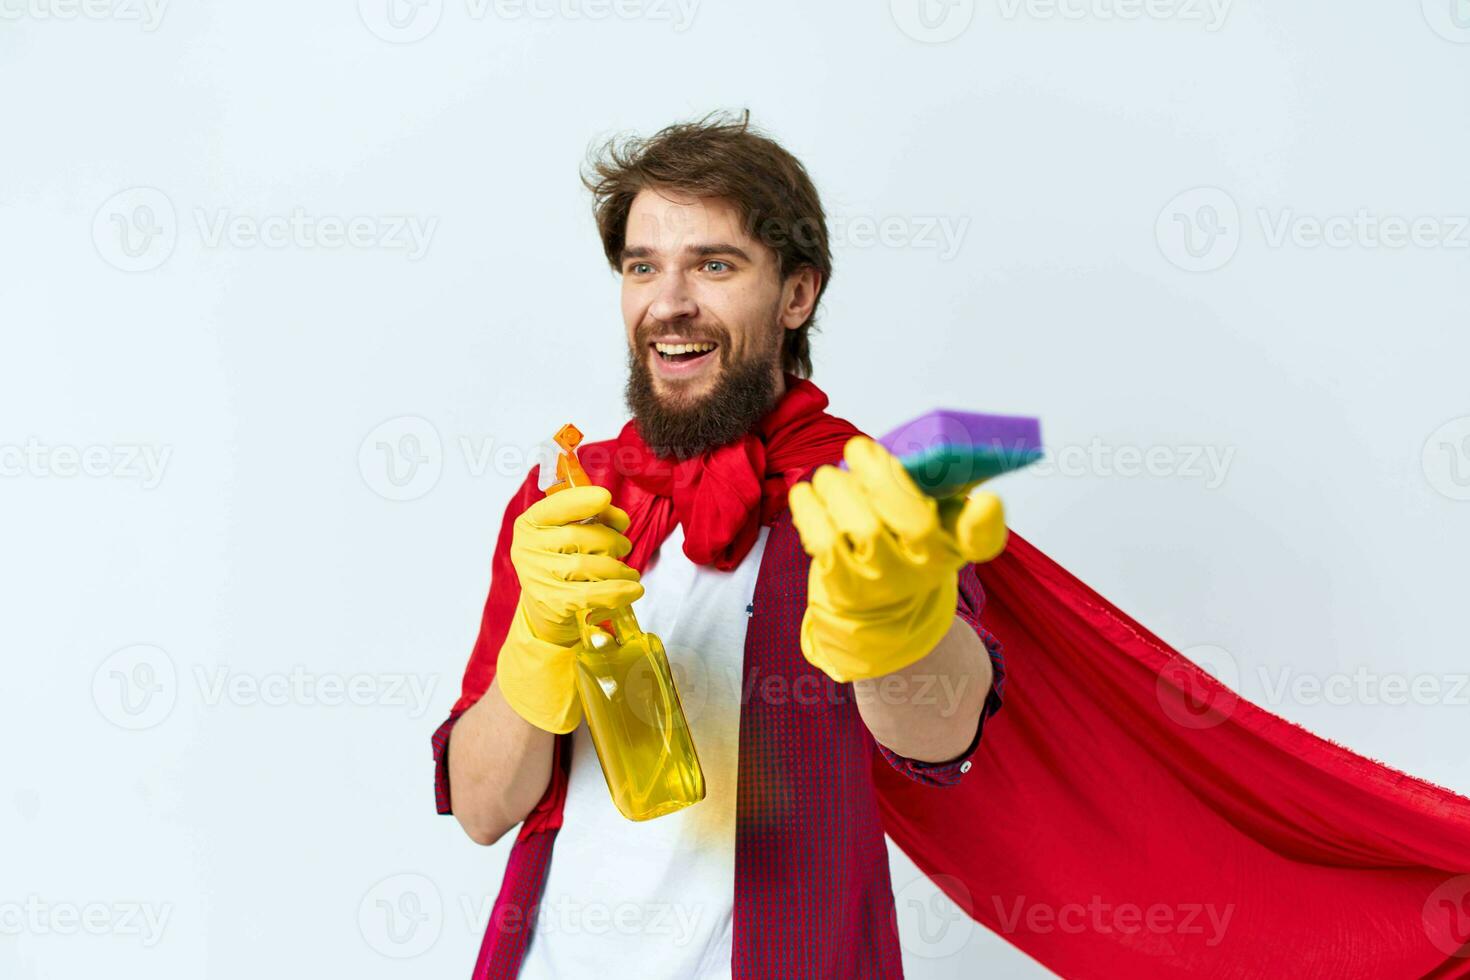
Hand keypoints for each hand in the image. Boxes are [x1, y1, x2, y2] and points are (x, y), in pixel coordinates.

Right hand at [497, 485, 643, 732]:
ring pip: (589, 565)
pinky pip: (593, 594)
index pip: (554, 506)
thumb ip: (591, 519)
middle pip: (580, 535)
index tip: (605, 497)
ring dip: (619, 567)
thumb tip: (619, 519)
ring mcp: (537, 578)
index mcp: (530, 525)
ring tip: (629, 572)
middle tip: (625, 547)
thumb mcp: (568, 536)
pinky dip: (619, 591)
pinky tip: (634, 589)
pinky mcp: (553, 604)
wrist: (547, 613)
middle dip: (612, 540)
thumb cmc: (563, 566)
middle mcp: (527, 549)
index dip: (581, 501)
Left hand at [788, 435, 1005, 682]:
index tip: (987, 499)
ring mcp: (885, 580)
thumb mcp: (927, 518)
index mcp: (955, 542)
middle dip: (883, 476)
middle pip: (915, 522)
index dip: (986, 521)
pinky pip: (823, 540)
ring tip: (830, 477)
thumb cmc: (902, 541)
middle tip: (859, 448)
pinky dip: (809, 507)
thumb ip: (930, 483)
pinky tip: (808, 494)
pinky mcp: (845, 586)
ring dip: (838, 487)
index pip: (983, 539)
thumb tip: (907, 447)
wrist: (876, 606)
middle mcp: (927, 566)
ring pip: (863, 525)